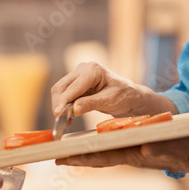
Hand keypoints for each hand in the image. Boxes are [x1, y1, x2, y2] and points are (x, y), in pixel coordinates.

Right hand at [51, 62, 173, 118]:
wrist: (130, 96)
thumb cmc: (124, 96)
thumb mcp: (109, 101)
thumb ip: (91, 104)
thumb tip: (73, 109)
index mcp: (93, 70)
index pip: (72, 87)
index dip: (63, 101)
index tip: (57, 115)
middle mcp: (83, 68)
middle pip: (61, 87)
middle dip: (58, 104)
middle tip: (59, 121)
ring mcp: (79, 74)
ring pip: (60, 90)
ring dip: (60, 105)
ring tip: (64, 120)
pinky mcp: (77, 83)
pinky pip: (65, 94)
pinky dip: (64, 105)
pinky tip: (68, 117)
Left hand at [55, 139, 188, 189]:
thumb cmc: (184, 151)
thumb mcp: (173, 148)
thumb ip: (160, 148)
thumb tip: (145, 147)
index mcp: (134, 156)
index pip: (103, 158)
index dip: (82, 158)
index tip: (62, 158)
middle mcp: (128, 155)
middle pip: (97, 157)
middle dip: (76, 157)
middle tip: (54, 156)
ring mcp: (130, 153)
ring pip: (101, 154)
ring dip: (83, 154)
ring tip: (64, 152)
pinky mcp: (135, 150)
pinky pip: (111, 150)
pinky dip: (97, 150)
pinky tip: (88, 147)